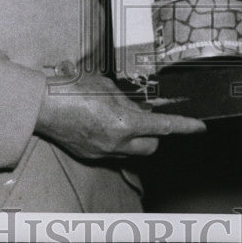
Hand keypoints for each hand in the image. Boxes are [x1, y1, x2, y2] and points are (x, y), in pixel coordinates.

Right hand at [34, 73, 205, 158]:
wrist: (41, 104)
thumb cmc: (72, 87)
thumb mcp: (107, 86)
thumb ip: (127, 100)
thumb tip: (136, 107)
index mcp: (124, 124)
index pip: (164, 127)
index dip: (185, 127)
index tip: (200, 127)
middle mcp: (116, 143)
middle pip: (152, 146)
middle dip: (155, 133)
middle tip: (146, 116)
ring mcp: (102, 152)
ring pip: (132, 151)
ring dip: (135, 137)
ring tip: (121, 117)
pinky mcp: (90, 155)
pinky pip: (114, 151)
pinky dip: (116, 140)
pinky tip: (103, 123)